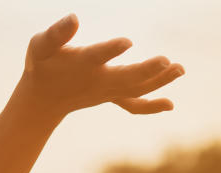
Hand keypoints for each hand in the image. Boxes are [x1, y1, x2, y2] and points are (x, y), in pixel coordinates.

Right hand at [12, 14, 183, 126]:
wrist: (44, 99)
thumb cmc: (41, 65)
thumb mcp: (40, 46)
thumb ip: (56, 34)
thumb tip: (74, 18)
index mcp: (80, 65)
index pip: (97, 57)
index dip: (110, 50)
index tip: (127, 41)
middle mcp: (98, 82)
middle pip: (126, 79)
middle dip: (147, 71)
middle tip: (166, 61)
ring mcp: (108, 92)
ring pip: (137, 89)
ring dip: (159, 82)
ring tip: (180, 69)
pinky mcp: (113, 96)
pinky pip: (134, 104)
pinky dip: (151, 106)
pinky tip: (170, 104)